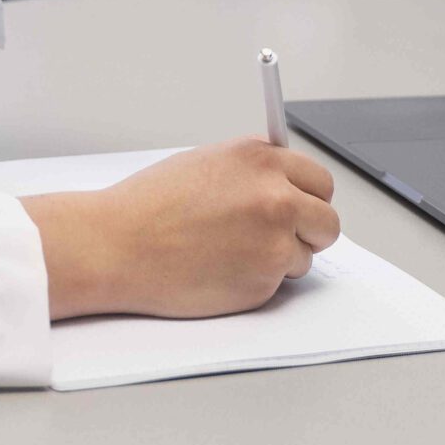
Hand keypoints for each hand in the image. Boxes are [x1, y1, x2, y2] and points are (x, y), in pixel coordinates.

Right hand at [21, 140, 341, 320]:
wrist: (118, 246)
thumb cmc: (149, 206)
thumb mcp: (205, 163)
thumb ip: (252, 169)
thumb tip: (282, 180)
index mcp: (261, 161)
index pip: (319, 180)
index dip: (308, 196)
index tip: (301, 205)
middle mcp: (275, 198)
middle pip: (327, 221)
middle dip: (309, 231)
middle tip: (281, 236)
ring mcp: (273, 242)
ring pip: (305, 256)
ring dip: (280, 258)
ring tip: (231, 252)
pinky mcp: (263, 282)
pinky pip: (278, 283)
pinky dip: (257, 281)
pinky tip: (220, 269)